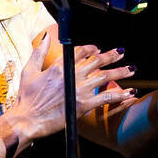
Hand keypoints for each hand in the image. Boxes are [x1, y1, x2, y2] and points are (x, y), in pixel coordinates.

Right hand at [4, 33, 138, 148]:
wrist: (28, 120)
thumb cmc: (26, 98)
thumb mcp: (28, 71)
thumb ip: (38, 52)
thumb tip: (45, 37)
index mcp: (59, 66)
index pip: (80, 52)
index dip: (91, 49)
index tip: (98, 49)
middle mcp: (72, 75)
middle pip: (96, 61)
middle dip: (111, 56)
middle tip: (121, 52)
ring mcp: (79, 90)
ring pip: (105, 77)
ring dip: (120, 72)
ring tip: (131, 69)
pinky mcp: (84, 105)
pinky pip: (107, 97)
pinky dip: (120, 95)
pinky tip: (130, 93)